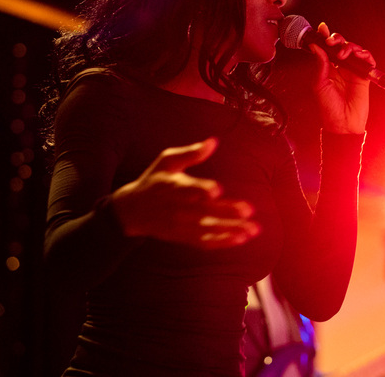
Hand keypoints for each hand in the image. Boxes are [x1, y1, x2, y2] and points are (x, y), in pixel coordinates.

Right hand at [111, 138, 259, 247]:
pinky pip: (204, 242)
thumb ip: (190, 153)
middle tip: (248, 210)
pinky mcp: (182, 237)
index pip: (185, 190)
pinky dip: (222, 242)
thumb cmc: (154, 180)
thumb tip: (213, 142)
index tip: (217, 190)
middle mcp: (175, 208)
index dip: (200, 190)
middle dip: (225, 212)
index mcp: (170, 187)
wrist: (132, 210)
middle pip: (202, 212)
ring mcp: (179, 226)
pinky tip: (240, 239)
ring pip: (206, 230)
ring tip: (252, 229)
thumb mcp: (167, 161)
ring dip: (230, 231)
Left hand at [309, 22, 371, 133]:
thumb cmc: (328, 108)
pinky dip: (365, 54)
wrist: (342, 124)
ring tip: (342, 53)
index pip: (326, 48)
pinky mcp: (365, 76)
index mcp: (327, 68)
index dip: (324, 37)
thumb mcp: (319, 85)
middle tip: (331, 41)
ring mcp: (353, 71)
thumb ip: (320, 65)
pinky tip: (359, 55)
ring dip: (349, 46)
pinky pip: (368, 60)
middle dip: (337, 39)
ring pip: (354, 50)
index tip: (321, 28)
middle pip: (341, 45)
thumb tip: (315, 47)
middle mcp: (340, 67)